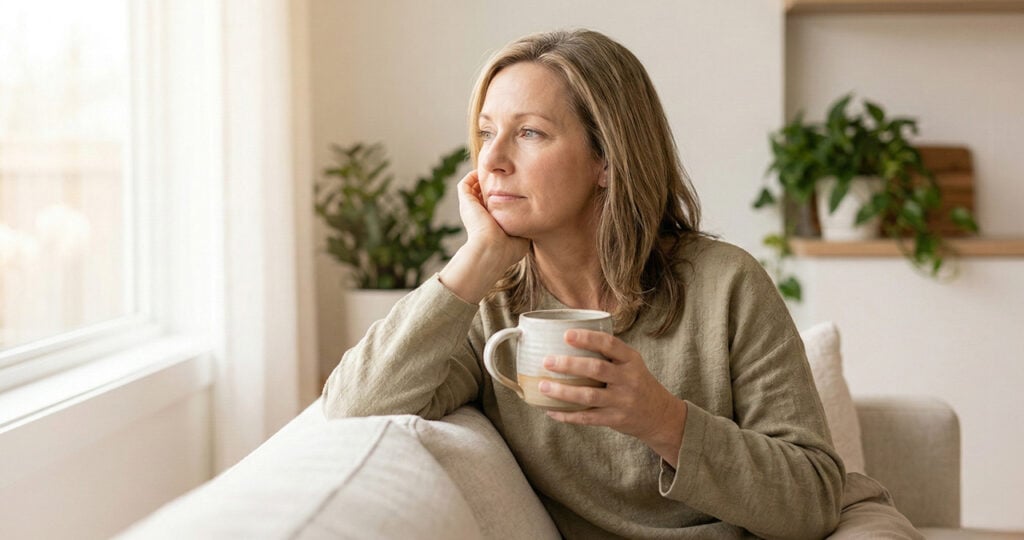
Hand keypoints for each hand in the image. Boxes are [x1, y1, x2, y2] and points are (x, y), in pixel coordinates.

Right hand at [456, 170, 528, 263]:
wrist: (493, 250)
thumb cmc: (509, 249)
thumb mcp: (521, 238)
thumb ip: (525, 228)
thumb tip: (533, 221)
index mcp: (491, 224)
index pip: (494, 207)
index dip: (502, 197)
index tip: (515, 188)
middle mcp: (480, 216)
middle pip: (483, 195)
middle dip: (492, 185)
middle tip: (504, 175)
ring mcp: (471, 209)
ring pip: (472, 189)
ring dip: (481, 178)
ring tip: (492, 169)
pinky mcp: (466, 202)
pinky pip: (464, 184)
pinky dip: (471, 176)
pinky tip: (483, 170)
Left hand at [540, 329, 687, 465]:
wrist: (660, 415)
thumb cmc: (637, 382)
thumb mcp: (631, 363)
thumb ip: (609, 353)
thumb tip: (568, 336)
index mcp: (631, 360)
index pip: (610, 344)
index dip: (588, 338)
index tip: (566, 334)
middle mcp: (628, 379)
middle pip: (596, 369)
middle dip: (569, 364)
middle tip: (547, 361)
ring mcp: (622, 401)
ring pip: (589, 396)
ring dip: (563, 392)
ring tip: (543, 386)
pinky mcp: (615, 420)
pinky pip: (587, 418)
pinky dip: (567, 415)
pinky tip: (550, 410)